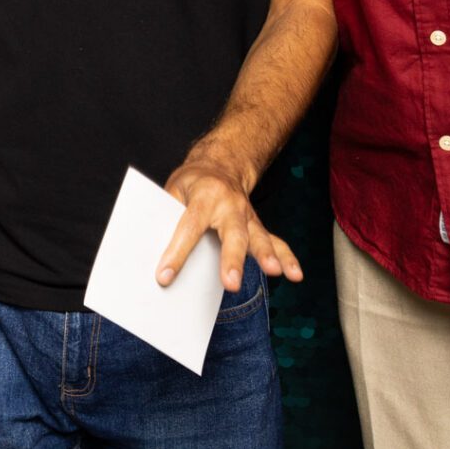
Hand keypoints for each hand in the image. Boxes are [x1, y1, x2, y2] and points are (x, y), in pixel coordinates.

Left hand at [159, 152, 302, 292]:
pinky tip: (295, 275)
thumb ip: (168, 215)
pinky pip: (275, 242)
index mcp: (204, 195)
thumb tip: (153, 252)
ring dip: (267, 256)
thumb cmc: (192, 181)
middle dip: (232, 260)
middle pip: (232, 234)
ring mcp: (247, 216)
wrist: (220, 165)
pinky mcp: (256, 226)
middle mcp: (230, 205)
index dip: (177, 253)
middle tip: (230, 284)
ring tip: (274, 273)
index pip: (189, 227)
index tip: (164, 276)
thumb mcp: (173, 189)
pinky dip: (287, 258)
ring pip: (258, 237)